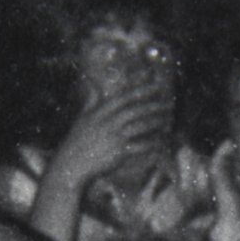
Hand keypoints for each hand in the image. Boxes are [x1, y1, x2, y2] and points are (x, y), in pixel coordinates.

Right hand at [55, 76, 170, 189]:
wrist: (72, 163)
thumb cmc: (77, 140)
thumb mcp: (83, 117)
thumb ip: (91, 100)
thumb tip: (94, 84)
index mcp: (100, 112)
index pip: (122, 96)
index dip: (138, 86)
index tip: (151, 78)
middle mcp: (108, 122)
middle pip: (135, 110)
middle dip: (152, 104)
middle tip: (168, 101)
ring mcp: (114, 137)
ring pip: (140, 126)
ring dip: (155, 121)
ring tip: (167, 118)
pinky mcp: (119, 152)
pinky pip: (140, 145)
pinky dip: (152, 143)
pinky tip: (161, 141)